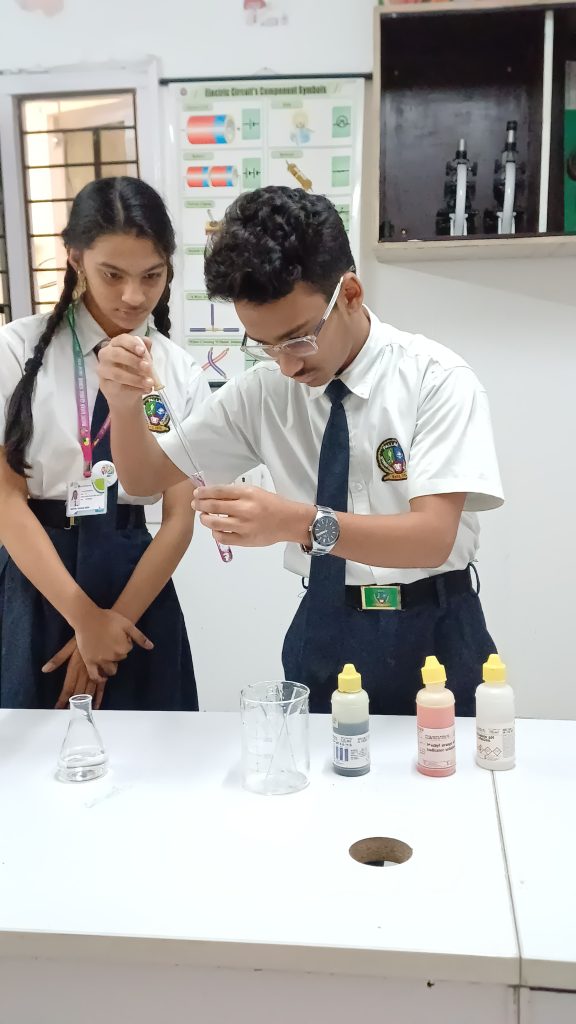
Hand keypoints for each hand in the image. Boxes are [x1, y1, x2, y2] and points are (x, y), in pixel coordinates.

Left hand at [43, 638, 109, 709]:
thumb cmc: (83, 638)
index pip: (67, 688)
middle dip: (73, 704)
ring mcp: (96, 674)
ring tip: (80, 713)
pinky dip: (99, 698)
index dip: (62, 699)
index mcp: (75, 669)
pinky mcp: (104, 673)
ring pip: (89, 693)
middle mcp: (85, 674)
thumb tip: (44, 670)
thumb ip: (57, 659)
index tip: (58, 708)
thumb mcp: (68, 647)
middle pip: (78, 693)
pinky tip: (96, 705)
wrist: (101, 631)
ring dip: (84, 704)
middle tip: (68, 714)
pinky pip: (101, 688)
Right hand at [70, 607, 152, 682]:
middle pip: (120, 659)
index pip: (128, 649)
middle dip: (117, 652)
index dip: (124, 641)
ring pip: (110, 670)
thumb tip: (151, 647)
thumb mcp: (127, 624)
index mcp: (123, 648)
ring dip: (111, 665)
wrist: (87, 618)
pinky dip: (99, 679)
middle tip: (110, 640)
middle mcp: (113, 657)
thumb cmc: (108, 619)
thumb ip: (139, 637)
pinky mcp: (89, 661)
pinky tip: (103, 678)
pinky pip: (94, 675)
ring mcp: (100, 661)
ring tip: (107, 655)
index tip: (117, 634)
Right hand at [97, 333, 155, 405]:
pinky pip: (120, 387)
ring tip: (149, 383)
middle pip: (116, 354)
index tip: (143, 351)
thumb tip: (147, 341)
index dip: (132, 344)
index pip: (121, 339)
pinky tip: (145, 390)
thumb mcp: (140, 358)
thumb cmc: (132, 368)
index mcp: (115, 344)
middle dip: (133, 360)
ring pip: (117, 374)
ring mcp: (103, 371)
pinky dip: (135, 389)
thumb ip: (144, 349)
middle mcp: (106, 355)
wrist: (124, 391)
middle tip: (148, 367)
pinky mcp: (105, 385)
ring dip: (136, 379)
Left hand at [193, 484, 313, 547]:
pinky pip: (222, 538)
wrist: (289, 521)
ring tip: (204, 517)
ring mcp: (244, 526)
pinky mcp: (245, 540)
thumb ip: (236, 493)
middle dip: (200, 505)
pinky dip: (215, 533)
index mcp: (247, 493)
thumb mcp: (255, 492)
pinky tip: (216, 529)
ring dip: (204, 519)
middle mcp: (244, 509)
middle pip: (213, 506)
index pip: (219, 491)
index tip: (197, 493)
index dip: (204, 492)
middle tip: (195, 504)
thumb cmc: (272, 504)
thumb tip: (213, 495)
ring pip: (214, 523)